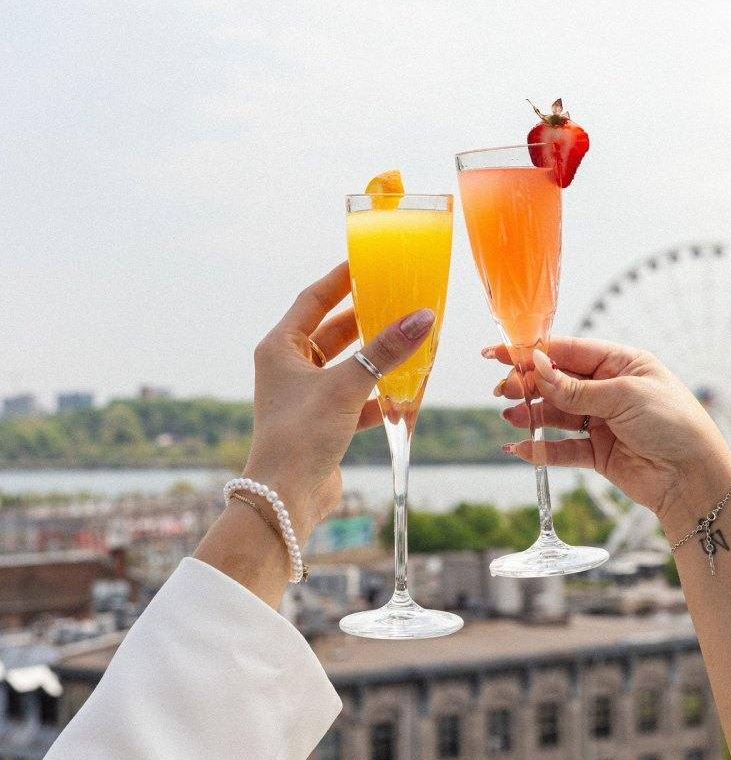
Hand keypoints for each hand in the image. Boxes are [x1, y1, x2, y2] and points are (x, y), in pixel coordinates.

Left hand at [244, 262, 434, 540]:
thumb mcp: (348, 385)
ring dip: (375, 358)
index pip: (313, 300)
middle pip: (332, 331)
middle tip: (398, 298)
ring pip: (346, 365)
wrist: (285, 498)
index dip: (340, 279)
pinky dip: (376, 394)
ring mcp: (305, 396)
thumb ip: (386, 350)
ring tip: (409, 340)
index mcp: (280, 348)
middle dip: (366, 319)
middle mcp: (288, 368)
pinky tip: (403, 393)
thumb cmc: (302, 434)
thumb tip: (422, 317)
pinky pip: (354, 397)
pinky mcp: (321, 422)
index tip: (367, 261)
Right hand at [489, 338, 730, 521]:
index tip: (501, 353)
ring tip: (510, 416)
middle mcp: (609, 389)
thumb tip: (537, 366)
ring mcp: (602, 421)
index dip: (533, 352)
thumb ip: (576, 387)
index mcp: (620, 363)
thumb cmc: (673, 424)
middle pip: (557, 381)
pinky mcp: (598, 452)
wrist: (693, 477)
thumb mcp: (624, 396)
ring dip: (531, 414)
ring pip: (556, 414)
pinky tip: (521, 449)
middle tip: (504, 390)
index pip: (568, 351)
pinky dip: (542, 449)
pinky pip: (563, 448)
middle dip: (529, 384)